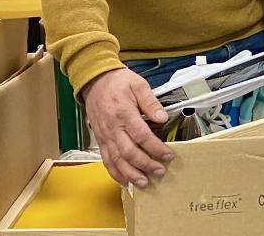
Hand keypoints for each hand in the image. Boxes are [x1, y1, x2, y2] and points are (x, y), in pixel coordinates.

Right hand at [82, 68, 173, 186]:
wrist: (95, 82)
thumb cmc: (118, 83)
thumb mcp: (138, 84)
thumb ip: (150, 102)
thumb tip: (162, 117)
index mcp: (123, 113)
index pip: (141, 136)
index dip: (155, 148)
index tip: (168, 155)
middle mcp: (112, 128)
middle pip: (129, 152)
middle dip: (145, 164)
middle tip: (160, 171)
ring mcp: (105, 136)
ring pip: (116, 160)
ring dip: (130, 174)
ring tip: (144, 183)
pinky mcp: (100, 140)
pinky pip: (106, 160)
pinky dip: (115, 173)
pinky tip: (125, 181)